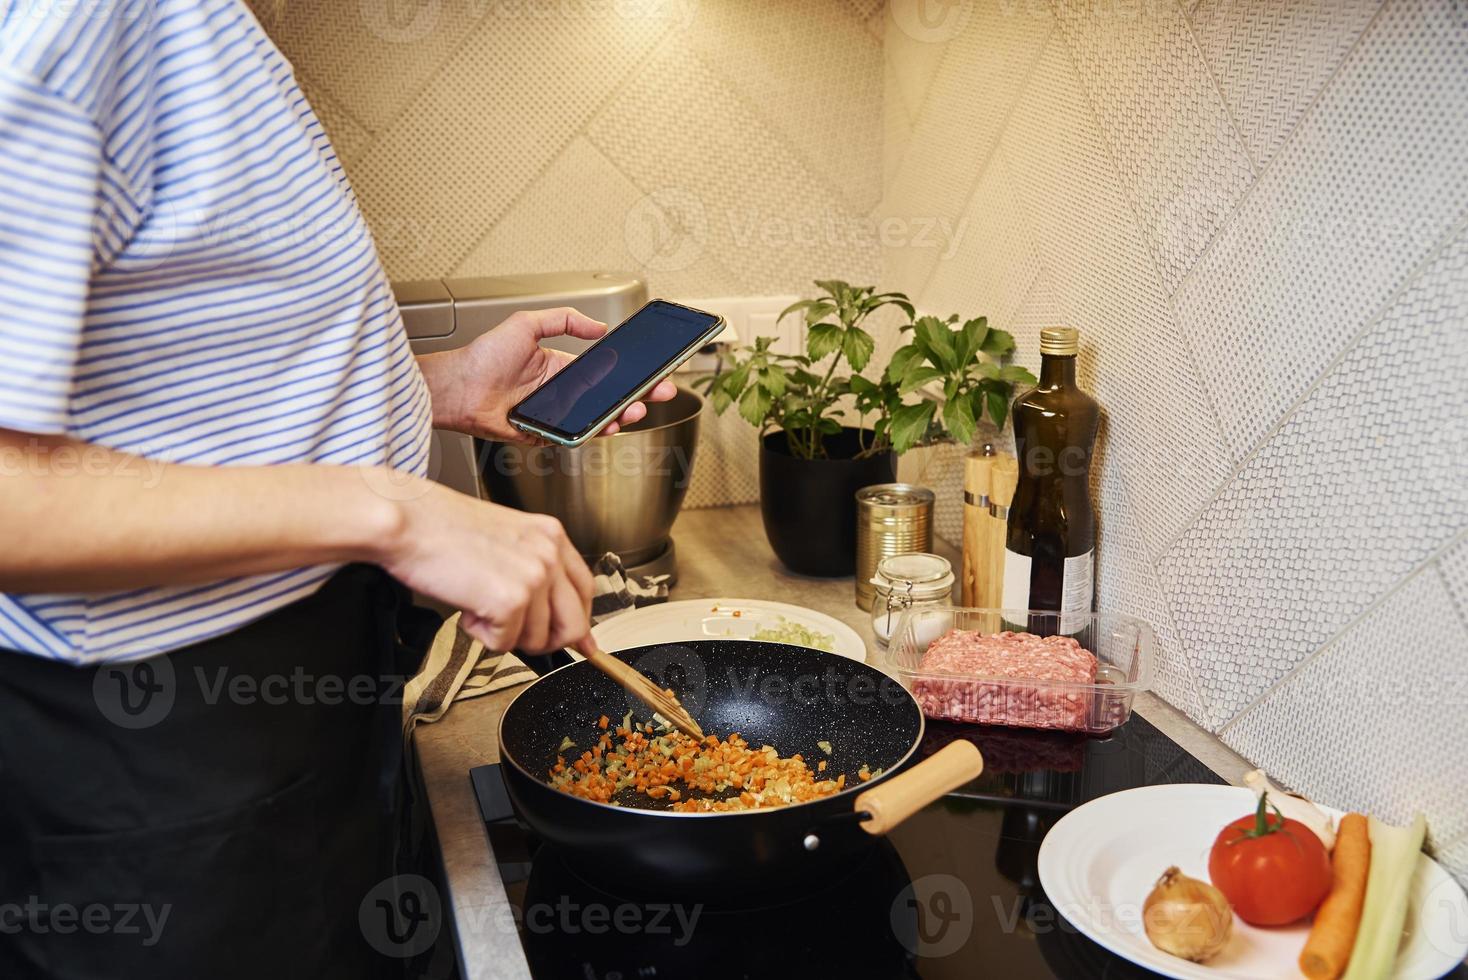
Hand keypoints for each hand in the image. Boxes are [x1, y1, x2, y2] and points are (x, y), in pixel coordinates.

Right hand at [378, 478, 592, 651]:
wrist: (407, 521)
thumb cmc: (441, 527)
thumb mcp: (504, 542)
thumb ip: (536, 573)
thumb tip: (557, 611)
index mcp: (550, 535)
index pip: (584, 590)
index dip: (579, 621)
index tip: (579, 642)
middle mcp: (549, 554)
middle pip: (573, 623)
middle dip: (545, 640)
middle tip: (514, 633)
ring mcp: (534, 577)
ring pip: (537, 640)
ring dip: (504, 633)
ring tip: (476, 603)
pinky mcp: (511, 600)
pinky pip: (505, 645)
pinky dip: (481, 636)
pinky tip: (466, 607)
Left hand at [418, 307, 678, 443]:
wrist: (459, 387)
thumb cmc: (483, 356)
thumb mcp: (526, 323)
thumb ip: (563, 320)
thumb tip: (598, 327)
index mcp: (560, 369)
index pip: (604, 373)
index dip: (628, 374)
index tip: (649, 370)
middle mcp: (561, 394)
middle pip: (608, 398)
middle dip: (637, 396)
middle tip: (658, 392)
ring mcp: (555, 416)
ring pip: (597, 420)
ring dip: (621, 416)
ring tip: (635, 409)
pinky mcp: (545, 435)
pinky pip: (575, 436)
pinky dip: (594, 432)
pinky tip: (609, 424)